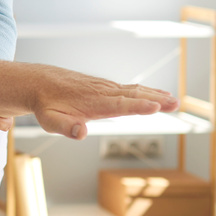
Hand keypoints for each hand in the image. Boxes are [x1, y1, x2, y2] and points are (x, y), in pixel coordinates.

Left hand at [32, 71, 177, 140]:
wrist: (38, 83)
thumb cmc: (45, 105)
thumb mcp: (49, 121)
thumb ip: (65, 128)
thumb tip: (82, 133)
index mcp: (93, 103)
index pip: (119, 105)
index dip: (138, 106)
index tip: (156, 107)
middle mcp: (102, 92)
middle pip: (133, 96)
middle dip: (155, 99)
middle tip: (176, 104)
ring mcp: (105, 87)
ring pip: (134, 90)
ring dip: (155, 95)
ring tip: (175, 101)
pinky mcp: (104, 86)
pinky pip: (129, 88)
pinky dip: (145, 90)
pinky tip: (157, 94)